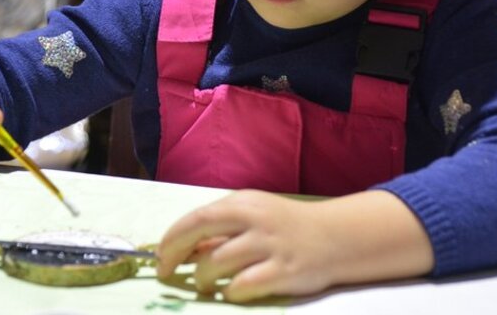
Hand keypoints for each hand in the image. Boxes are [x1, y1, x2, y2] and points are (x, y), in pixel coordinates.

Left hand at [155, 189, 433, 302]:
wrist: (335, 237)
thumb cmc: (285, 227)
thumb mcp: (254, 216)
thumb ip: (223, 228)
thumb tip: (184, 249)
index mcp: (243, 203)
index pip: (196, 217)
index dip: (172, 238)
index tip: (161, 256)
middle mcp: (254, 219)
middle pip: (199, 232)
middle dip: (175, 255)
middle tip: (167, 273)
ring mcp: (269, 245)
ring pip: (215, 263)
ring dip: (204, 279)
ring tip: (209, 285)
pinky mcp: (282, 272)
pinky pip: (240, 286)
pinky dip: (230, 292)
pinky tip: (234, 291)